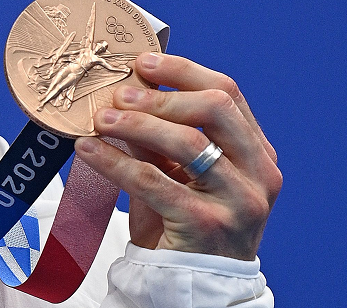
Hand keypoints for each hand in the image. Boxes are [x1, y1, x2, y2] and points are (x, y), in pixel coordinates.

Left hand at [75, 52, 281, 260]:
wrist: (193, 285)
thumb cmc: (186, 222)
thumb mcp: (180, 173)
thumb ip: (160, 135)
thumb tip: (123, 90)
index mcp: (256, 152)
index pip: (228, 93)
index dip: (183, 71)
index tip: (143, 61)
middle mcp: (258, 174)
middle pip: (215, 108)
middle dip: (162, 94)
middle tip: (120, 93)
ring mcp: (238, 201)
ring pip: (187, 143)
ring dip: (137, 123)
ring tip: (101, 118)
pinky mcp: (206, 225)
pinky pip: (153, 182)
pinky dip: (115, 161)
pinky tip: (89, 150)